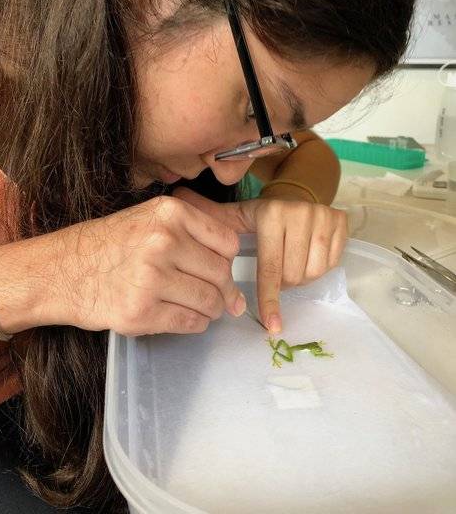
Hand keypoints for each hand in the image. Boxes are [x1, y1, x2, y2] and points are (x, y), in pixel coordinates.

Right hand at [41, 196, 245, 335]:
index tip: (221, 271)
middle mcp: (163, 241)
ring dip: (211, 310)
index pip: (226, 241)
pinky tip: (185, 318)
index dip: (227, 260)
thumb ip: (190, 233)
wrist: (58, 271)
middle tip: (219, 298)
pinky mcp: (141, 311)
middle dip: (224, 291)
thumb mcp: (147, 218)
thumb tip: (233, 268)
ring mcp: (151, 277)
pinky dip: (194, 325)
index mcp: (169, 212)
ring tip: (201, 309)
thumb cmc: (106, 245)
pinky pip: (189, 322)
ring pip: (208, 300)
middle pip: (221, 273)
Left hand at [172, 188, 347, 333]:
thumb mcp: (236, 216)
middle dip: (283, 282)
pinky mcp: (341, 224)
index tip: (271, 325)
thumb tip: (176, 198)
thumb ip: (208, 218)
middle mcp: (299, 213)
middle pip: (293, 275)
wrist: (299, 192)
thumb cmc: (264, 214)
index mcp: (270, 214)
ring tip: (290, 262)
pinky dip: (319, 268)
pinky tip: (308, 255)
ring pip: (313, 272)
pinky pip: (331, 264)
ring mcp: (323, 217)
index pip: (270, 268)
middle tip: (276, 270)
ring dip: (301, 277)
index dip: (269, 299)